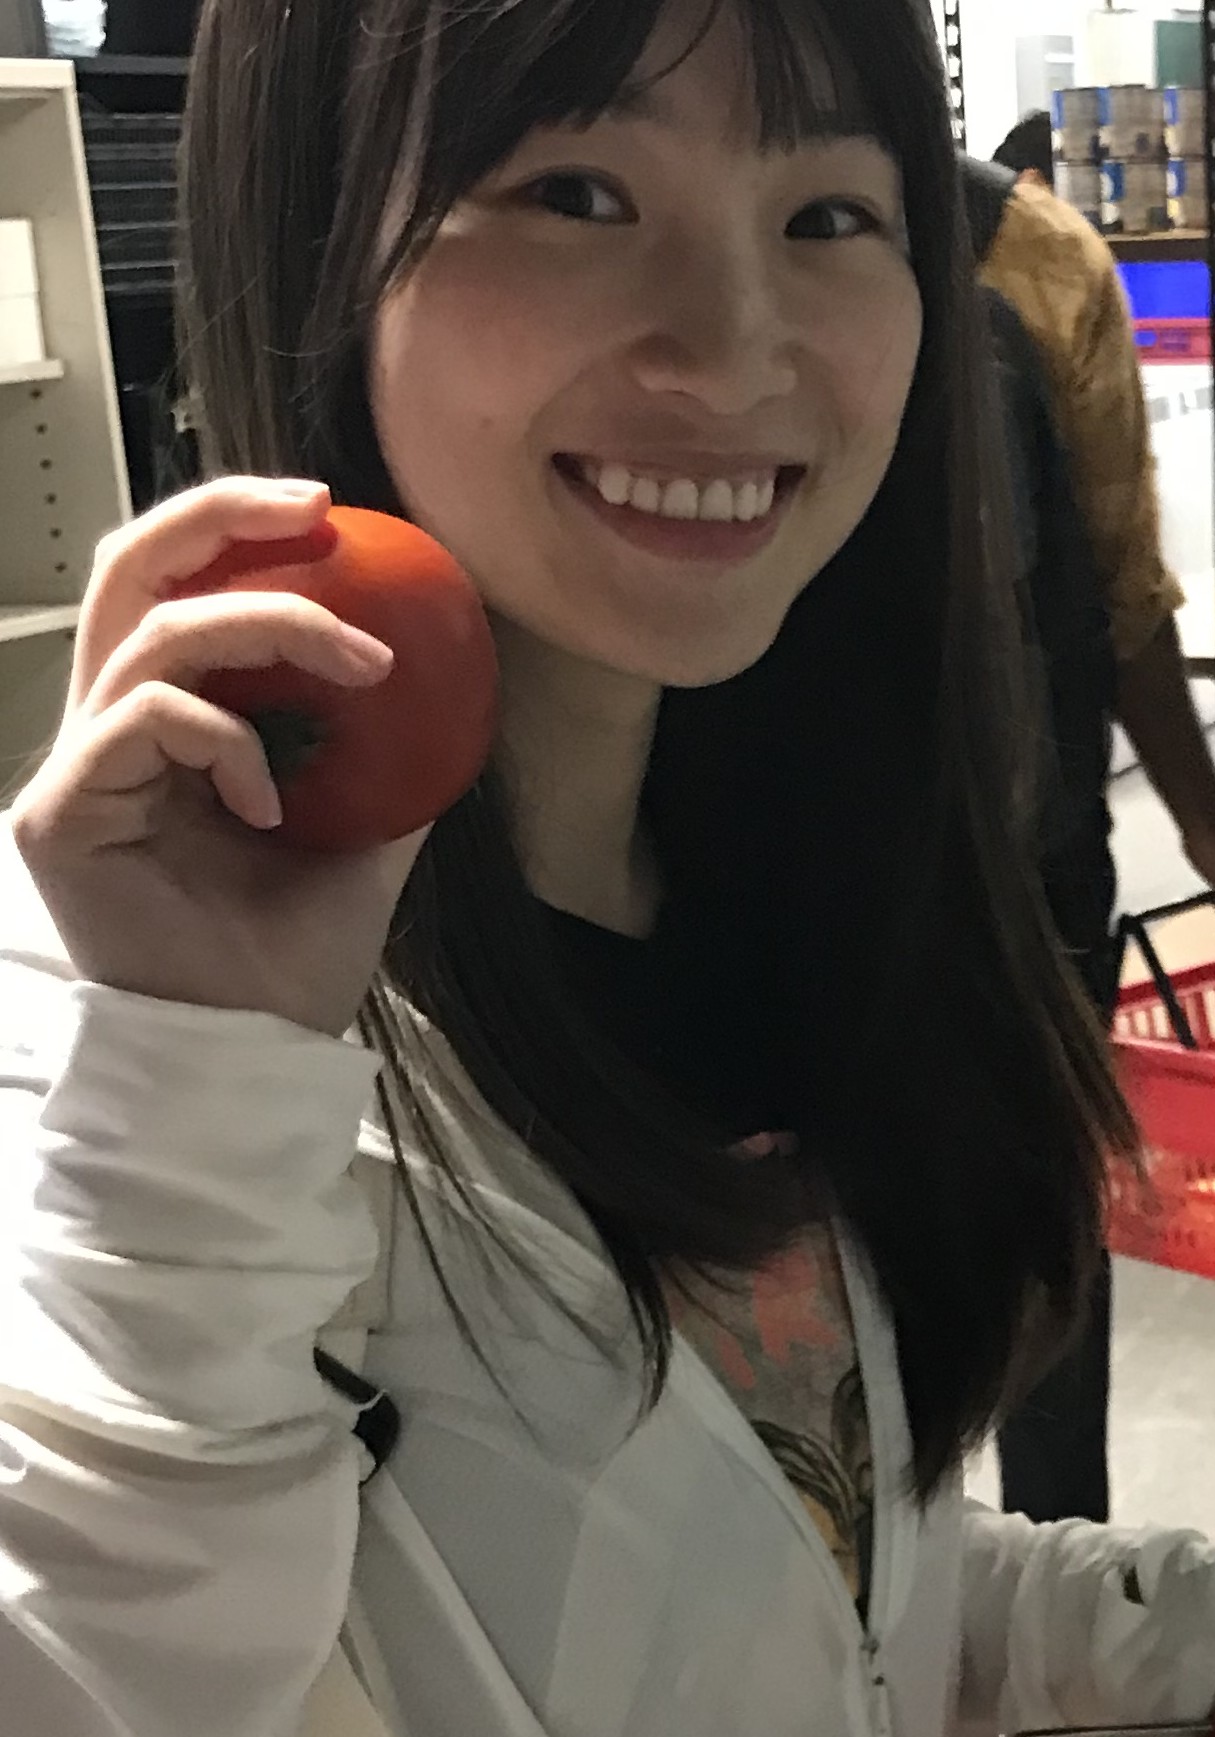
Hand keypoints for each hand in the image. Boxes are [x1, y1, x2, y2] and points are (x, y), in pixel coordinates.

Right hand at [10, 477, 425, 1036]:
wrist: (258, 1049)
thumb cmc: (295, 954)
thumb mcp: (370, 830)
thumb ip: (390, 754)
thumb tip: (457, 687)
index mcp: (170, 722)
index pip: (179, 585)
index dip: (240, 528)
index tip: (340, 518)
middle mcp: (110, 727)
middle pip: (131, 566)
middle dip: (223, 515)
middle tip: (324, 514)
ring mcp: (79, 766)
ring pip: (154, 632)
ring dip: (275, 626)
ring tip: (367, 668)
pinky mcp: (62, 811)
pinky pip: (146, 717)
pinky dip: (229, 739)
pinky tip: (275, 802)